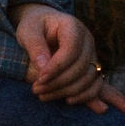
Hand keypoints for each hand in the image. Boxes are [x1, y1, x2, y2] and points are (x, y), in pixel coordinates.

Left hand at [10, 4, 124, 114]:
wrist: (43, 25)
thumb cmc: (34, 26)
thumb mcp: (28, 31)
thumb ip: (35, 46)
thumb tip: (43, 68)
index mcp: (72, 26)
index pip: (70, 50)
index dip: (56, 68)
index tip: (39, 80)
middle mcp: (87, 39)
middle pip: (80, 67)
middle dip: (58, 82)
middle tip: (36, 90)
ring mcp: (92, 53)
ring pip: (88, 78)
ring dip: (67, 91)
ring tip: (43, 96)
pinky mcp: (92, 67)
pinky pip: (96, 85)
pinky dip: (85, 96)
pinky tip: (67, 100)